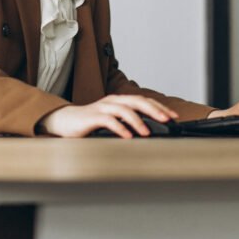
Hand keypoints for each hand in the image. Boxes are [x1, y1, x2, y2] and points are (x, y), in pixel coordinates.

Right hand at [38, 95, 179, 138]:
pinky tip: (128, 137)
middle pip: (137, 101)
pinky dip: (120, 128)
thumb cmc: (90, 123)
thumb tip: (150, 132)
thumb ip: (127, 124)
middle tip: (167, 120)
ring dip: (138, 121)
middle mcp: (113, 101)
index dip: (160, 107)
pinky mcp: (92, 117)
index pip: (144, 101)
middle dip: (154, 110)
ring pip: (124, 110)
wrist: (64, 122)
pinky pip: (109, 121)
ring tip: (147, 132)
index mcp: (119, 101)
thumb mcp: (113, 122)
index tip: (174, 116)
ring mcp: (102, 108)